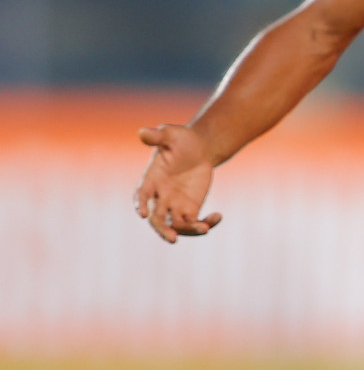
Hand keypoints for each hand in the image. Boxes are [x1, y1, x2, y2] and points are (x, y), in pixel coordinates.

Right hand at [134, 124, 222, 242]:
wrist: (200, 148)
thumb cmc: (181, 140)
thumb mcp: (171, 134)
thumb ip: (158, 135)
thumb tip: (142, 131)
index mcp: (151, 179)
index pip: (141, 195)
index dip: (139, 204)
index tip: (143, 214)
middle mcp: (160, 196)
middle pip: (157, 219)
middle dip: (163, 230)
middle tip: (172, 238)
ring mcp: (175, 204)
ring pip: (177, 225)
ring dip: (188, 230)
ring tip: (204, 229)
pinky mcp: (190, 208)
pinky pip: (195, 222)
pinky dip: (206, 223)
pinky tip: (218, 216)